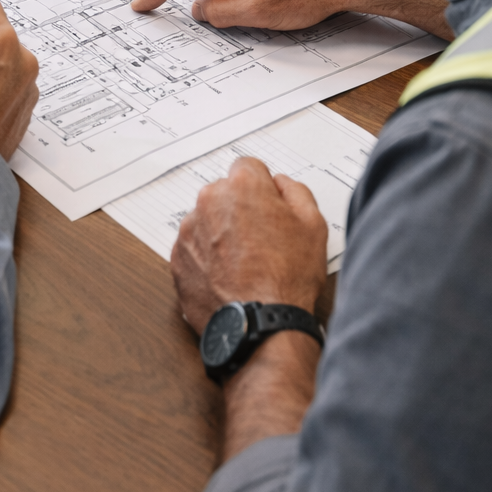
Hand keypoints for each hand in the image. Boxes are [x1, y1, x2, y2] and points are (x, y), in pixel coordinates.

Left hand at [171, 157, 327, 334]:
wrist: (260, 324)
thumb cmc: (288, 277)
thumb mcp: (313, 225)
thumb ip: (295, 191)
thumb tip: (279, 184)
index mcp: (242, 186)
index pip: (248, 167)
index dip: (263, 188)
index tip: (269, 208)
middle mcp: (209, 201)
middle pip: (225, 193)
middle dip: (240, 209)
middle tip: (261, 239)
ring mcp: (189, 230)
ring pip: (207, 220)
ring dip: (221, 233)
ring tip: (245, 263)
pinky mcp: (178, 258)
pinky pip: (194, 247)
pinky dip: (207, 257)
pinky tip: (228, 276)